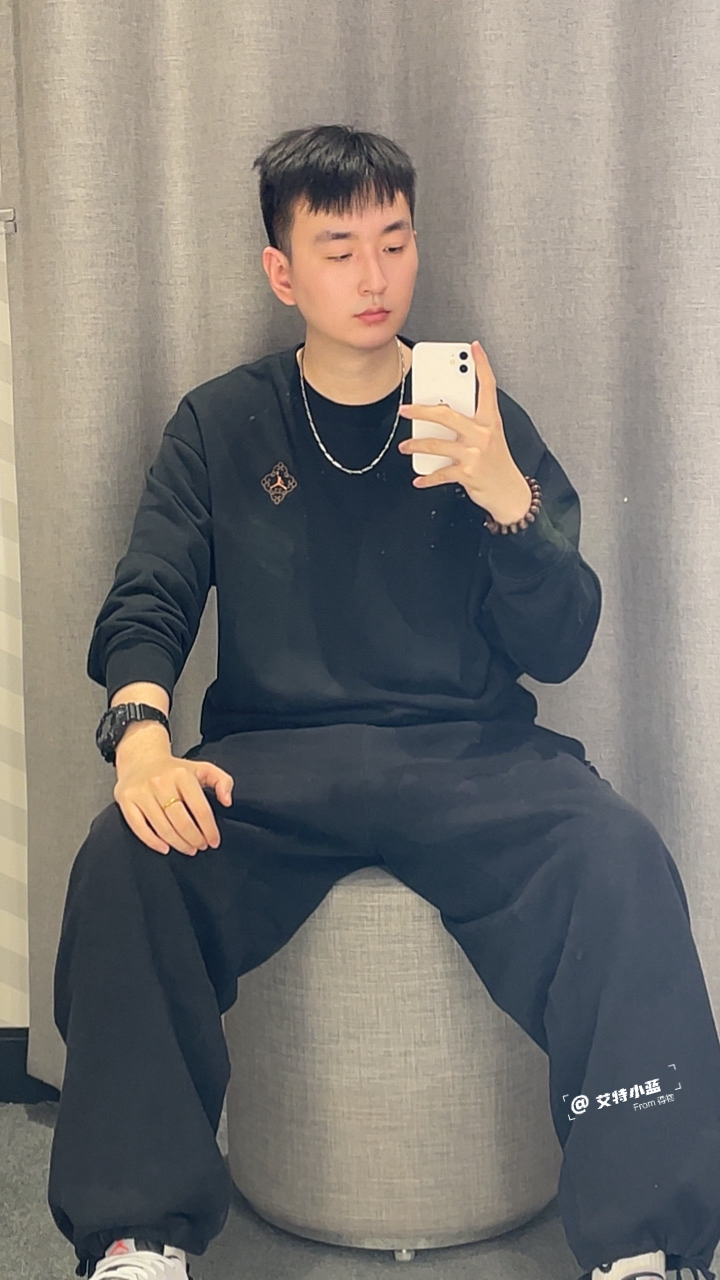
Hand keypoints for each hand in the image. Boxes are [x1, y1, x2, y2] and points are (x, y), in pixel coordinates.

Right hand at [114, 750, 234, 855]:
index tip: (214, 841)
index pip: (200, 809)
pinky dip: (153, 842)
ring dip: (178, 843)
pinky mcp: (126, 800)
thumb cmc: (174, 770)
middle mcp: (160, 782)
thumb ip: (223, 781)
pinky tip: (165, 848)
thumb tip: (227, 801)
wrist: (140, 758)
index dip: (209, 829)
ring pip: (163, 828)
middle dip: (194, 839)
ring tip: (188, 848)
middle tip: (200, 846)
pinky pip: (139, 827)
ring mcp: (141, 792)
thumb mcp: (203, 769)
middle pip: (181, 821)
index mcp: (182, 775)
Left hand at [397, 341, 531, 525]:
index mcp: (490, 420)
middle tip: (406, 409)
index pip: (488, 387)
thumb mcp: (490, 437)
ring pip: (437, 444)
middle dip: (422, 410)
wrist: (510, 493)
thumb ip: (471, 422)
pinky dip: (426, 477)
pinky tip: (418, 478)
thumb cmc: (497, 463)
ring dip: (416, 445)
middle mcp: (483, 434)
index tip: (474, 348)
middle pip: (447, 414)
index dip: (482, 365)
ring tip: (405, 446)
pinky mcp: (467, 473)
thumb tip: (442, 411)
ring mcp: (474, 454)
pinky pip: (440, 474)